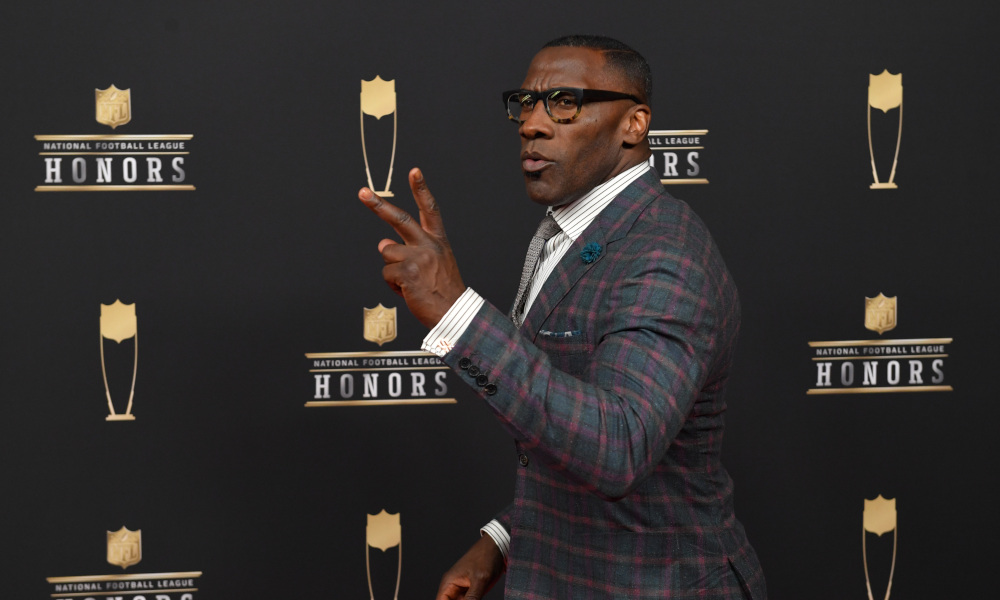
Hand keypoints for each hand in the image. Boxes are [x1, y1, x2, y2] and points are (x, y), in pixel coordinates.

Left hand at [358, 168, 465, 328]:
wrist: (455, 313)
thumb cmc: (443, 291)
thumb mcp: (433, 264)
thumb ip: (410, 249)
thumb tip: (383, 243)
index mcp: (438, 241)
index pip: (430, 209)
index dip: (421, 189)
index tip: (414, 171)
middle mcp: (428, 244)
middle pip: (399, 219)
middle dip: (378, 205)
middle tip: (363, 192)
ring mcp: (418, 257)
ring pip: (387, 253)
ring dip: (393, 269)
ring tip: (412, 283)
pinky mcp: (407, 272)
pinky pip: (387, 273)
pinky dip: (393, 285)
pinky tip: (409, 291)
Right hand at [436, 534, 504, 599]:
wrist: (497, 546)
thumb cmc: (486, 557)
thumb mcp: (480, 580)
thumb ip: (472, 598)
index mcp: (449, 582)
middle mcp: (453, 586)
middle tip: (474, 598)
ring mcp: (462, 588)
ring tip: (478, 595)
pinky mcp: (471, 589)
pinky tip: (479, 597)